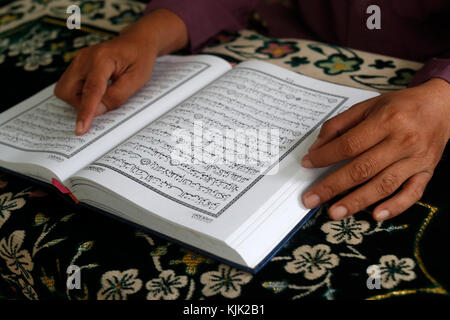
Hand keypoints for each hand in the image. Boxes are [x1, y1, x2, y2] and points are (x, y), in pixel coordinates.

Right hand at [54, 9, 187, 134]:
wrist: (137, 42)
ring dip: (80, 99)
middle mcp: (84, 58)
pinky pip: (70, 85)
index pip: (91, 91)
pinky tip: (97, 90)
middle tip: (103, 103)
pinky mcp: (77, 65)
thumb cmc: (139, 59)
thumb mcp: (136, 80)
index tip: (80, 129)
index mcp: (102, 59)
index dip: (86, 112)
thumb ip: (117, 96)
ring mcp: (78, 60)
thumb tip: (97, 111)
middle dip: (80, 104)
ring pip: (65, 90)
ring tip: (103, 93)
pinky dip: (81, 93)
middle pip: (67, 91)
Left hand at [301, 78, 449, 220]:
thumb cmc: (400, 106)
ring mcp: (416, 159)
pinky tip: (376, 216)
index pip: (350, 144)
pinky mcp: (427, 172)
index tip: (307, 164)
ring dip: (357, 201)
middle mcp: (402, 141)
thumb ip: (340, 125)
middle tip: (311, 199)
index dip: (325, 156)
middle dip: (333, 186)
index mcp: (386, 120)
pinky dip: (395, 206)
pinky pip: (412, 193)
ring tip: (334, 212)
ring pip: (384, 185)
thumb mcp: (368, 106)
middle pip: (363, 168)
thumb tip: (317, 148)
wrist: (442, 106)